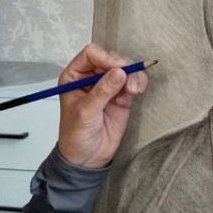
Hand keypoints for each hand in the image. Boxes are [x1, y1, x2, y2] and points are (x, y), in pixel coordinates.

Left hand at [55, 44, 149, 168]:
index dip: (105, 58)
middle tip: (128, 80)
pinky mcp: (121, 97)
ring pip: (124, 69)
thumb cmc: (76, 135)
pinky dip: (137, 83)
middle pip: (110, 59)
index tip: (117, 68)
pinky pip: (132, 82)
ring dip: (132, 75)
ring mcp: (107, 86)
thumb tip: (119, 72)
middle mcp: (91, 78)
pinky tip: (136, 91)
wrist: (87, 158)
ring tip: (134, 90)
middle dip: (122, 67)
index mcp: (74, 76)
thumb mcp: (85, 112)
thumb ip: (102, 92)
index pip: (91, 54)